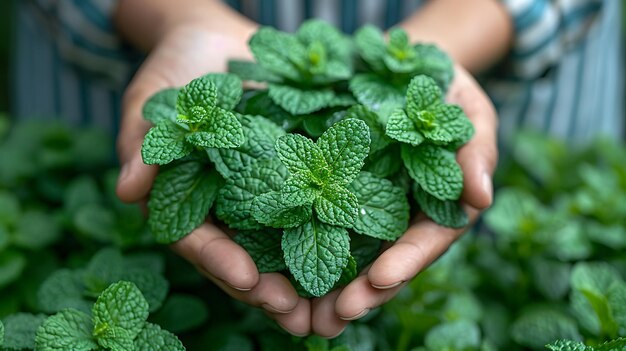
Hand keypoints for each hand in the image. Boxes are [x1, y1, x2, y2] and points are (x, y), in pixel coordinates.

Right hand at [114, 24, 309, 335]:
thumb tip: (127, 191)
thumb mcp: (151, 102)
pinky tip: (359, 254)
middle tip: (299, 316)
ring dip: (305, 277)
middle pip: (244, 256)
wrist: (216, 41)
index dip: (221, 262)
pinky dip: (332, 231)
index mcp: (186, 200)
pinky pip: (312, 206)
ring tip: (333, 307)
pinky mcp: (293, 174)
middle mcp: (225, 206)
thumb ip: (142, 144)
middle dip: (269, 289)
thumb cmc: (175, 68)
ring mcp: (260, 193)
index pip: (199, 240)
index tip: (249, 281)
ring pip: (281, 244)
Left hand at [308, 64, 497, 336]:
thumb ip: (476, 150)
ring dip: (332, 285)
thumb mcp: (468, 111)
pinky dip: (303, 244)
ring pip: (352, 253)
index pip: (427, 240)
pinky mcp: (337, 192)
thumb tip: (481, 196)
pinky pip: (322, 221)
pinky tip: (278, 269)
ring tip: (304, 315)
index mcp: (439, 204)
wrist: (402, 67)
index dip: (407, 261)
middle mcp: (403, 214)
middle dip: (365, 291)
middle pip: (387, 260)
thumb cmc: (444, 89)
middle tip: (336, 316)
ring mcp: (369, 206)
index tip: (381, 279)